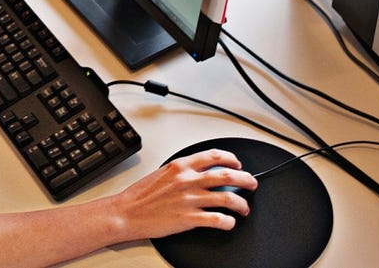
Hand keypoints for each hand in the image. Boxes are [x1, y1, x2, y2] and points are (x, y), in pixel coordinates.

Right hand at [111, 149, 256, 238]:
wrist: (126, 212)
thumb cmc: (139, 195)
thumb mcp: (161, 174)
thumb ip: (181, 172)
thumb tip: (197, 173)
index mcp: (181, 166)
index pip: (214, 156)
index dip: (231, 158)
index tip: (237, 163)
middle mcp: (188, 180)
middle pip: (228, 175)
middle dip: (246, 179)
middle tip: (252, 184)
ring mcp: (190, 199)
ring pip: (228, 198)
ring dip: (241, 204)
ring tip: (244, 208)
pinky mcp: (189, 218)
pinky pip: (217, 219)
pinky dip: (228, 222)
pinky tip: (229, 223)